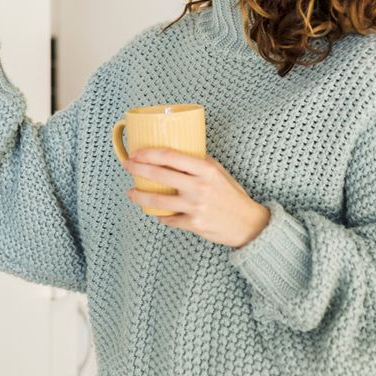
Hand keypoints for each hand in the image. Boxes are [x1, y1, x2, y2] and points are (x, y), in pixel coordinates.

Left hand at [120, 148, 270, 248]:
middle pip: (159, 175)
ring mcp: (195, 206)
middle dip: (138, 169)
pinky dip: (160, 216)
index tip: (136, 152)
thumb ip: (199, 163)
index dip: (149, 153)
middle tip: (127, 166)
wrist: (248, 224)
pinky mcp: (194, 224)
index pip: (171, 157)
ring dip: (140, 196)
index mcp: (206, 169)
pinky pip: (169, 219)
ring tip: (131, 192)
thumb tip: (176, 154)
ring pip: (158, 201)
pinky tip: (155, 212)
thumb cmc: (232, 195)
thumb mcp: (219, 173)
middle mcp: (199, 187)